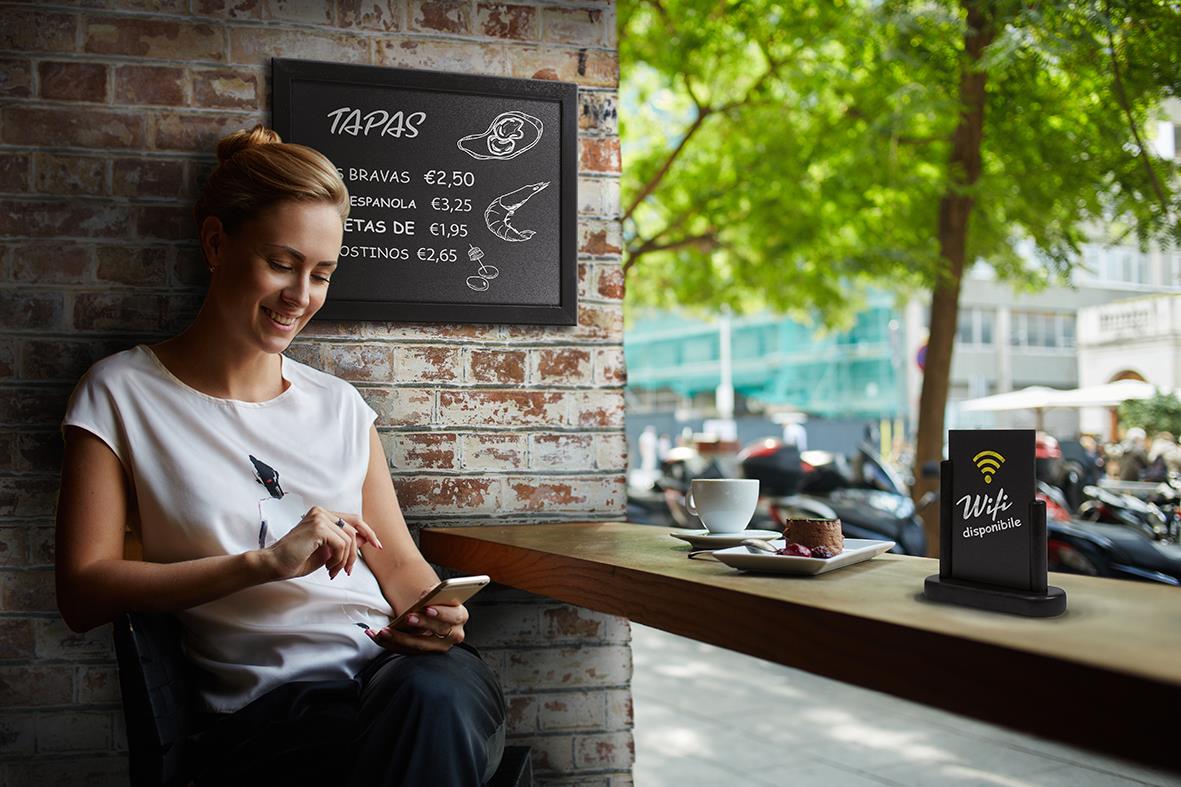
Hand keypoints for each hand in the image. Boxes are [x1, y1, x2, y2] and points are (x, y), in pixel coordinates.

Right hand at [261, 507, 382, 581]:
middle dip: (356, 552)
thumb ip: (343, 543)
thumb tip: (365, 539)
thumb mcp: (326, 552)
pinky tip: (328, 568)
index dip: (367, 532)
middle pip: (354, 528)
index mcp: (321, 515)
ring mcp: (319, 517)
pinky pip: (341, 545)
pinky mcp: (318, 527)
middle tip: (348, 570)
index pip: (353, 520)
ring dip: (345, 560)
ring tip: (333, 571)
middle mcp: (321, 512)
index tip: (377, 545)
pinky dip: (339, 560)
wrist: (273, 565)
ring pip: (349, 539)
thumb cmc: (295, 560)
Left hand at [366, 598, 468, 653]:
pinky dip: (389, 643)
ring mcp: (438, 646)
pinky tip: (375, 634)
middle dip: (421, 625)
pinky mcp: (422, 652)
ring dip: (399, 638)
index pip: (454, 616)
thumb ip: (434, 592)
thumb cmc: (436, 599)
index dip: (441, 613)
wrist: (431, 610)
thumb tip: (425, 594)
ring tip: (384, 630)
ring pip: (419, 645)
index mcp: (460, 616)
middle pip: (437, 632)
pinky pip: (406, 650)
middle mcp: (453, 634)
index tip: (427, 607)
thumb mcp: (438, 593)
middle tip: (407, 617)